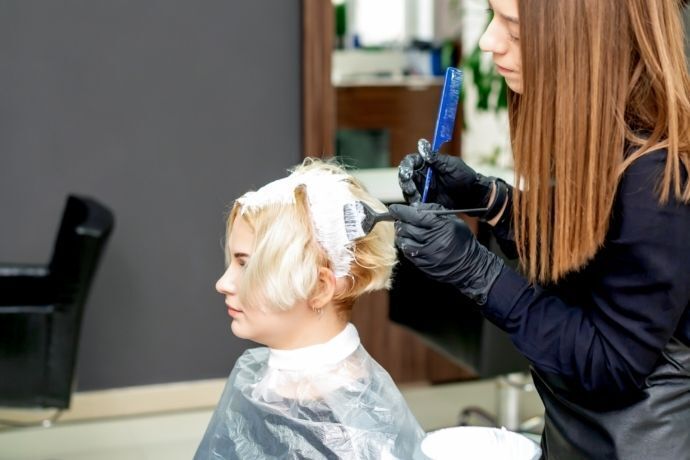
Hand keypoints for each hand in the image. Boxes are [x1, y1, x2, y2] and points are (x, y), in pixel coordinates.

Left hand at [388, 203, 503, 304]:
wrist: (469, 264)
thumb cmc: (461, 240)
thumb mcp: (452, 220)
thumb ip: (433, 211)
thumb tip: (414, 207)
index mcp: (441, 227)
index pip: (415, 216)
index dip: (401, 211)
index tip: (394, 208)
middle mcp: (432, 241)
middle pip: (406, 228)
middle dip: (400, 222)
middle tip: (401, 219)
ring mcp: (426, 254)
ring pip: (404, 241)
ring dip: (401, 234)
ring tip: (407, 231)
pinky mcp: (423, 264)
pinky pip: (407, 253)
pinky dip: (406, 245)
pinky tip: (412, 242)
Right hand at [397, 139, 502, 218]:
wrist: (472, 196)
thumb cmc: (464, 177)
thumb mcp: (451, 166)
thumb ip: (435, 158)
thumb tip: (421, 144)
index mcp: (428, 164)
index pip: (411, 161)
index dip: (407, 165)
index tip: (408, 171)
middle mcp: (422, 175)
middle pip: (405, 175)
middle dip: (405, 180)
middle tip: (410, 186)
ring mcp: (423, 188)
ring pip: (408, 189)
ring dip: (408, 192)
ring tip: (414, 196)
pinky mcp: (425, 200)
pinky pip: (415, 201)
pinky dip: (414, 202)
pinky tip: (417, 203)